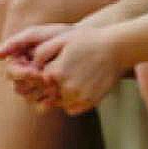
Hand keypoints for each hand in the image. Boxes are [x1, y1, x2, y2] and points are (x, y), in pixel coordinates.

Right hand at [0, 23, 69, 107]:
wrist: (85, 43)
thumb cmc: (59, 35)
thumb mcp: (37, 35)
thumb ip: (15, 43)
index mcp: (19, 61)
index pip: (11, 72)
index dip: (21, 73)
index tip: (35, 71)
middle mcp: (24, 76)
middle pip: (19, 88)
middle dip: (32, 85)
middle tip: (46, 81)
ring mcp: (37, 87)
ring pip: (29, 98)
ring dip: (39, 95)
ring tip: (54, 88)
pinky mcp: (50, 96)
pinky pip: (43, 105)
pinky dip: (48, 103)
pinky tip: (57, 97)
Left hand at [0, 24, 124, 114]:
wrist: (115, 48)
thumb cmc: (86, 40)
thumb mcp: (61, 40)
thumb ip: (42, 52)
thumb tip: (31, 64)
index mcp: (55, 72)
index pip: (38, 79)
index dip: (41, 72)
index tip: (49, 65)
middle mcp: (66, 88)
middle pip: (47, 92)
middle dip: (50, 84)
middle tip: (62, 71)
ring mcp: (79, 97)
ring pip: (58, 102)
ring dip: (59, 94)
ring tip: (70, 78)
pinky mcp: (90, 102)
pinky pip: (71, 108)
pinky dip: (70, 101)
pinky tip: (76, 87)